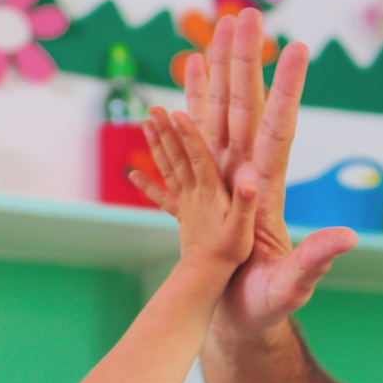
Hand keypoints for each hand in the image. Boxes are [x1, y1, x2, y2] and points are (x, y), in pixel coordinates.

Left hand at [131, 105, 260, 275]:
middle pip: (177, 157)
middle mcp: (193, 193)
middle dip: (166, 131)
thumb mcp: (244, 229)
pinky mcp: (181, 213)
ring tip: (145, 124)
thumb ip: (246, 206)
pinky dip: (147, 185)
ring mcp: (185, 202)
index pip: (198, 158)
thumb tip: (249, 184)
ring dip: (156, 146)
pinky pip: (162, 197)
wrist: (209, 274)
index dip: (188, 134)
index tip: (177, 113)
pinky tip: (133, 174)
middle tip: (153, 108)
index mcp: (211, 193)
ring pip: (168, 169)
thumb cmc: (230, 252)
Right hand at [185, 10, 358, 336]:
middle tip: (246, 13)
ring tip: (213, 32)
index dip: (286, 89)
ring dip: (216, 75)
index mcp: (266, 190)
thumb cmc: (267, 308)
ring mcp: (224, 181)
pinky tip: (180, 83)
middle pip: (245, 108)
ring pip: (217, 116)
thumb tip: (350, 238)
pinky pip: (189, 143)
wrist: (242, 320)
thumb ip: (316, 261)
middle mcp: (246, 176)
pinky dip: (184, 111)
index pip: (278, 129)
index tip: (298, 47)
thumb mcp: (292, 287)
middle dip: (245, 60)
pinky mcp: (205, 192)